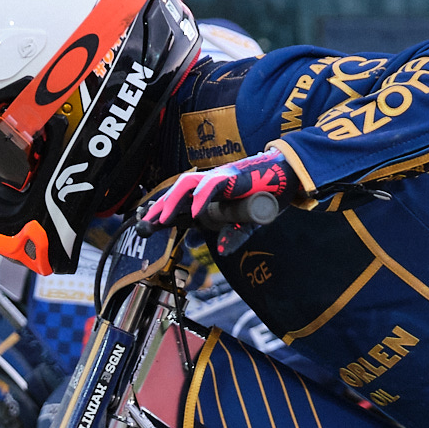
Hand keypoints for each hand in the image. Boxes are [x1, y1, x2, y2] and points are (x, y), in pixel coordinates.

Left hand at [139, 149, 296, 227]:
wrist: (285, 177)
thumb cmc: (264, 195)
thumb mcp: (246, 224)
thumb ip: (232, 236)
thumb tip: (221, 252)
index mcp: (208, 196)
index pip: (178, 204)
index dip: (160, 213)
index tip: (144, 225)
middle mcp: (208, 184)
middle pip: (175, 193)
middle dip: (158, 207)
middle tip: (144, 223)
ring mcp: (218, 178)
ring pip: (187, 184)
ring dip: (173, 201)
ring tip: (162, 219)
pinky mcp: (232, 175)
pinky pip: (212, 185)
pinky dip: (202, 198)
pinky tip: (195, 212)